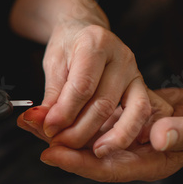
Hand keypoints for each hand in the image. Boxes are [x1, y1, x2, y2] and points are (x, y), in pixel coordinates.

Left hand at [18, 89, 182, 181]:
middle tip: (30, 129)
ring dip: (57, 130)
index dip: (77, 163)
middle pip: (84, 156)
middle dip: (56, 144)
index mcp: (145, 164)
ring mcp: (119, 144)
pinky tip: (51, 110)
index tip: (50, 153)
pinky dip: (70, 118)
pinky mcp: (115, 128)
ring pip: (81, 141)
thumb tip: (159, 138)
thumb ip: (181, 135)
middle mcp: (126, 157)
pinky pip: (87, 127)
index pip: (105, 168)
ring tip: (30, 118)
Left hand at [41, 21, 172, 156]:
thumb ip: (51, 95)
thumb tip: (40, 122)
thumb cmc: (68, 47)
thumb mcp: (53, 65)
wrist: (86, 32)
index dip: (64, 113)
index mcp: (95, 43)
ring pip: (128, 113)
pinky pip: (139, 115)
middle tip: (58, 143)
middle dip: (78, 131)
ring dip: (103, 138)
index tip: (48, 129)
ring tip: (81, 151)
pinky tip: (106, 146)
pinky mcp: (142, 87)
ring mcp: (136, 72)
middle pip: (103, 104)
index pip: (81, 86)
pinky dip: (124, 134)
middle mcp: (122, 56)